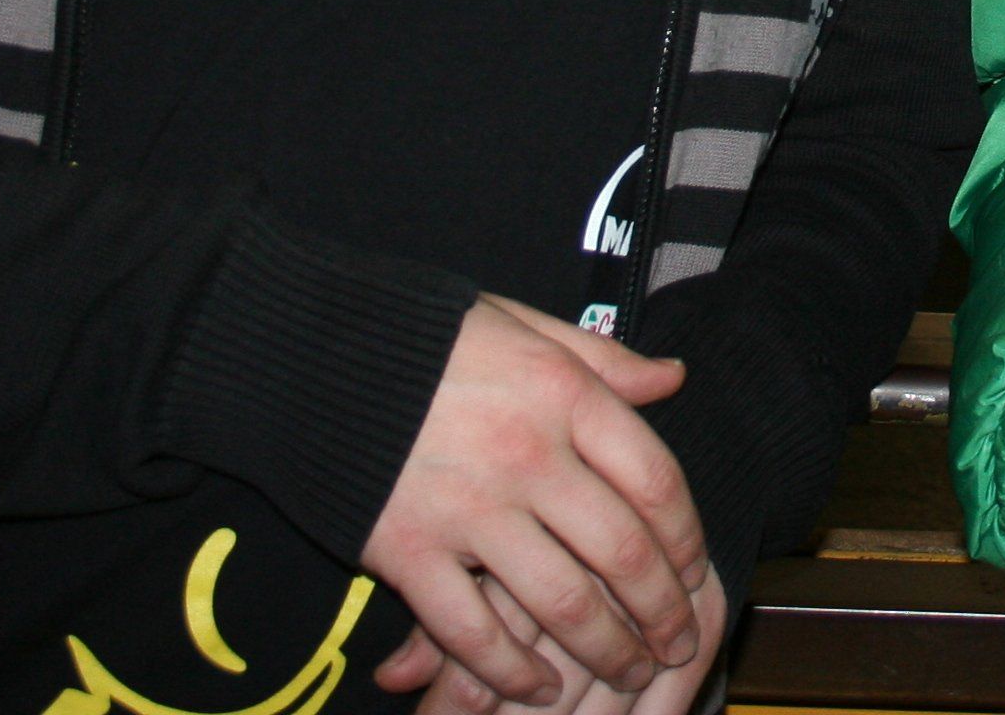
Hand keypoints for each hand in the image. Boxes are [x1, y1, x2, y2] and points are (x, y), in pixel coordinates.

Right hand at [362, 295, 710, 702]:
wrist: (307, 352)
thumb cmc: (424, 335)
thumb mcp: (523, 325)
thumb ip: (602, 360)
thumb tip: (673, 378)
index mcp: (563, 394)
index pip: (656, 480)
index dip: (686, 537)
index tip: (697, 572)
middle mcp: (527, 455)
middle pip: (621, 554)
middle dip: (662, 611)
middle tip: (678, 643)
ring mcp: (467, 509)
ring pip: (562, 604)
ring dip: (607, 650)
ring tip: (631, 673)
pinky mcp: (407, 553)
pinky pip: (473, 633)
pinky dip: (514, 673)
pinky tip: (540, 688)